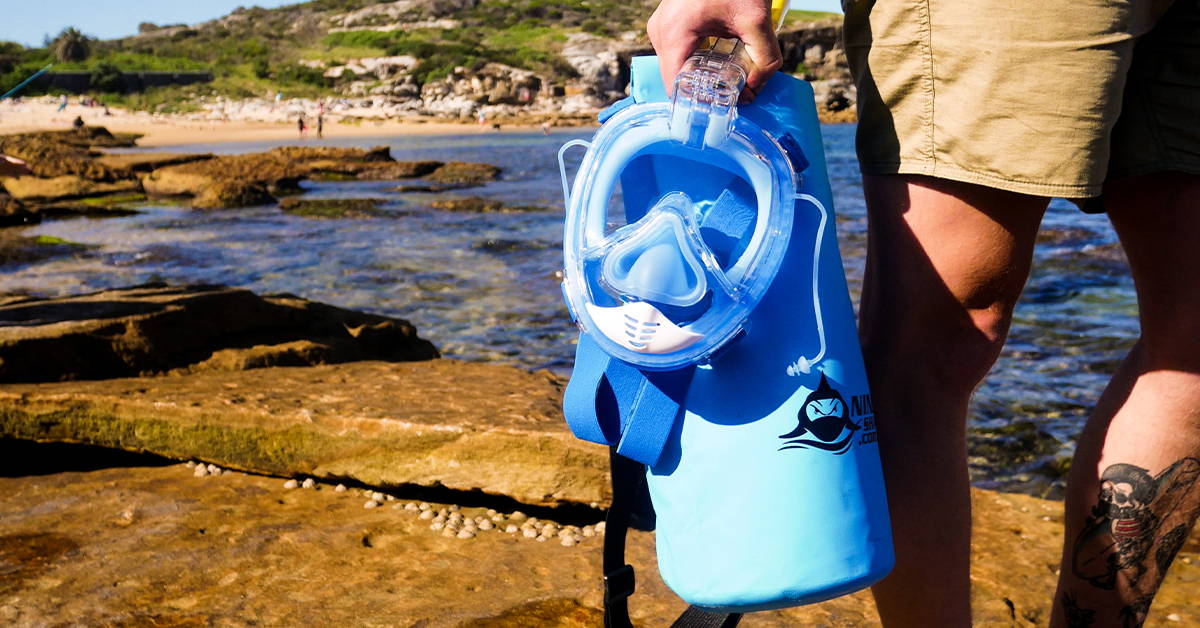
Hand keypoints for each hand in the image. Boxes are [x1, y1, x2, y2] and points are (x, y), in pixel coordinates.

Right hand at [647, 0, 783, 101]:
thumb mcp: (757, 21)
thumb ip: (764, 59)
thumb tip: (756, 90)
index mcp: (674, 33)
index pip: (675, 86)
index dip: (697, 102)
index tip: (719, 109)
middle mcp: (660, 32)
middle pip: (675, 78)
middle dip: (701, 90)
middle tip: (729, 95)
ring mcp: (660, 27)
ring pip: (675, 66)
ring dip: (697, 75)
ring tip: (725, 78)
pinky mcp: (667, 23)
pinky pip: (676, 52)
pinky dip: (694, 60)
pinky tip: (716, 60)